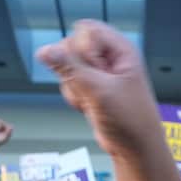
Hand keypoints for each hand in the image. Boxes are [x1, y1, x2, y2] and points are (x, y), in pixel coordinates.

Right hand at [35, 20, 160, 157]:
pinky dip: (75, 97)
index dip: (82, 49)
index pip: (87, 30)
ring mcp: (98, 73)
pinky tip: (89, 107)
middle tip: (91, 88)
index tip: (92, 70)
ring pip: (67, 67)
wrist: (134, 150)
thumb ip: (70, 69)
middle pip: (72, 46)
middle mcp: (110, 58)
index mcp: (122, 50)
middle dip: (74, 71)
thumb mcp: (99, 92)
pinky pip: (69, 83)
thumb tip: (45, 51)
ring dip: (74, 87)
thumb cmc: (131, 122)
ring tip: (93, 101)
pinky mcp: (90, 87)